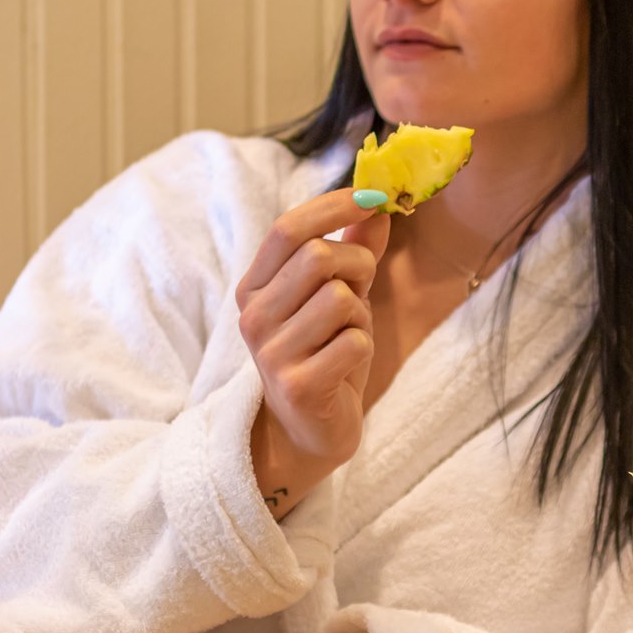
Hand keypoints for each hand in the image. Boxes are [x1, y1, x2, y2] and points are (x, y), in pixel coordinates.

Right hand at [237, 189, 391, 511]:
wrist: (309, 432)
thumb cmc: (324, 357)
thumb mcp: (337, 298)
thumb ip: (353, 251)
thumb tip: (379, 206)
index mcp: (255, 288)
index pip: (288, 228)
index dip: (335, 207)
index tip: (373, 199)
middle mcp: (254, 317)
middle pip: (319, 257)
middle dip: (358, 266)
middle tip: (361, 290)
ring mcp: (271, 353)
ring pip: (340, 300)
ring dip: (361, 315)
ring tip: (348, 336)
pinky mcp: (298, 386)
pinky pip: (354, 342)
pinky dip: (363, 348)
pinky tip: (346, 366)